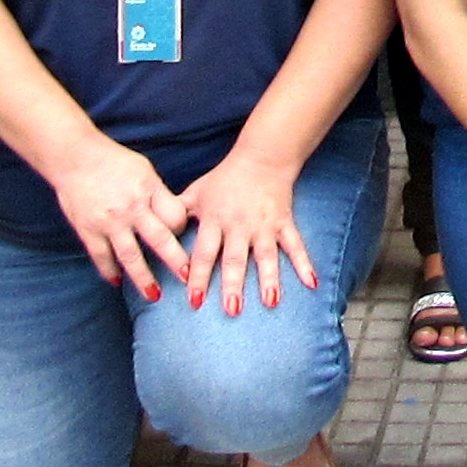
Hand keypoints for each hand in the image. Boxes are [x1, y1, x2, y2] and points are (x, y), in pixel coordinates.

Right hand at [49, 135, 191, 300]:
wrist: (73, 156)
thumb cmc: (113, 161)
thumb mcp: (144, 170)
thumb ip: (157, 195)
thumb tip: (173, 218)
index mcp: (148, 190)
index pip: (175, 216)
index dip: (182, 227)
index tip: (182, 235)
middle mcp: (131, 208)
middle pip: (159, 239)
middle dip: (176, 261)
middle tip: (188, 279)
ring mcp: (108, 222)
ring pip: (130, 256)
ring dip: (143, 278)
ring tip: (154, 296)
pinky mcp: (88, 230)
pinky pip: (101, 257)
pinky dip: (109, 271)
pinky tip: (116, 282)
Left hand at [173, 151, 315, 314]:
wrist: (262, 157)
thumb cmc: (224, 178)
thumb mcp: (196, 192)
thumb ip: (176, 214)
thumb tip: (156, 233)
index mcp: (214, 220)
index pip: (203, 252)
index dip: (197, 276)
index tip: (194, 300)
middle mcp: (239, 225)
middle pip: (234, 258)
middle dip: (233, 284)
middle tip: (232, 309)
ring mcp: (264, 225)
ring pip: (266, 256)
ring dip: (269, 279)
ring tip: (271, 302)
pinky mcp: (284, 222)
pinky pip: (295, 245)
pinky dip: (304, 263)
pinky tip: (311, 283)